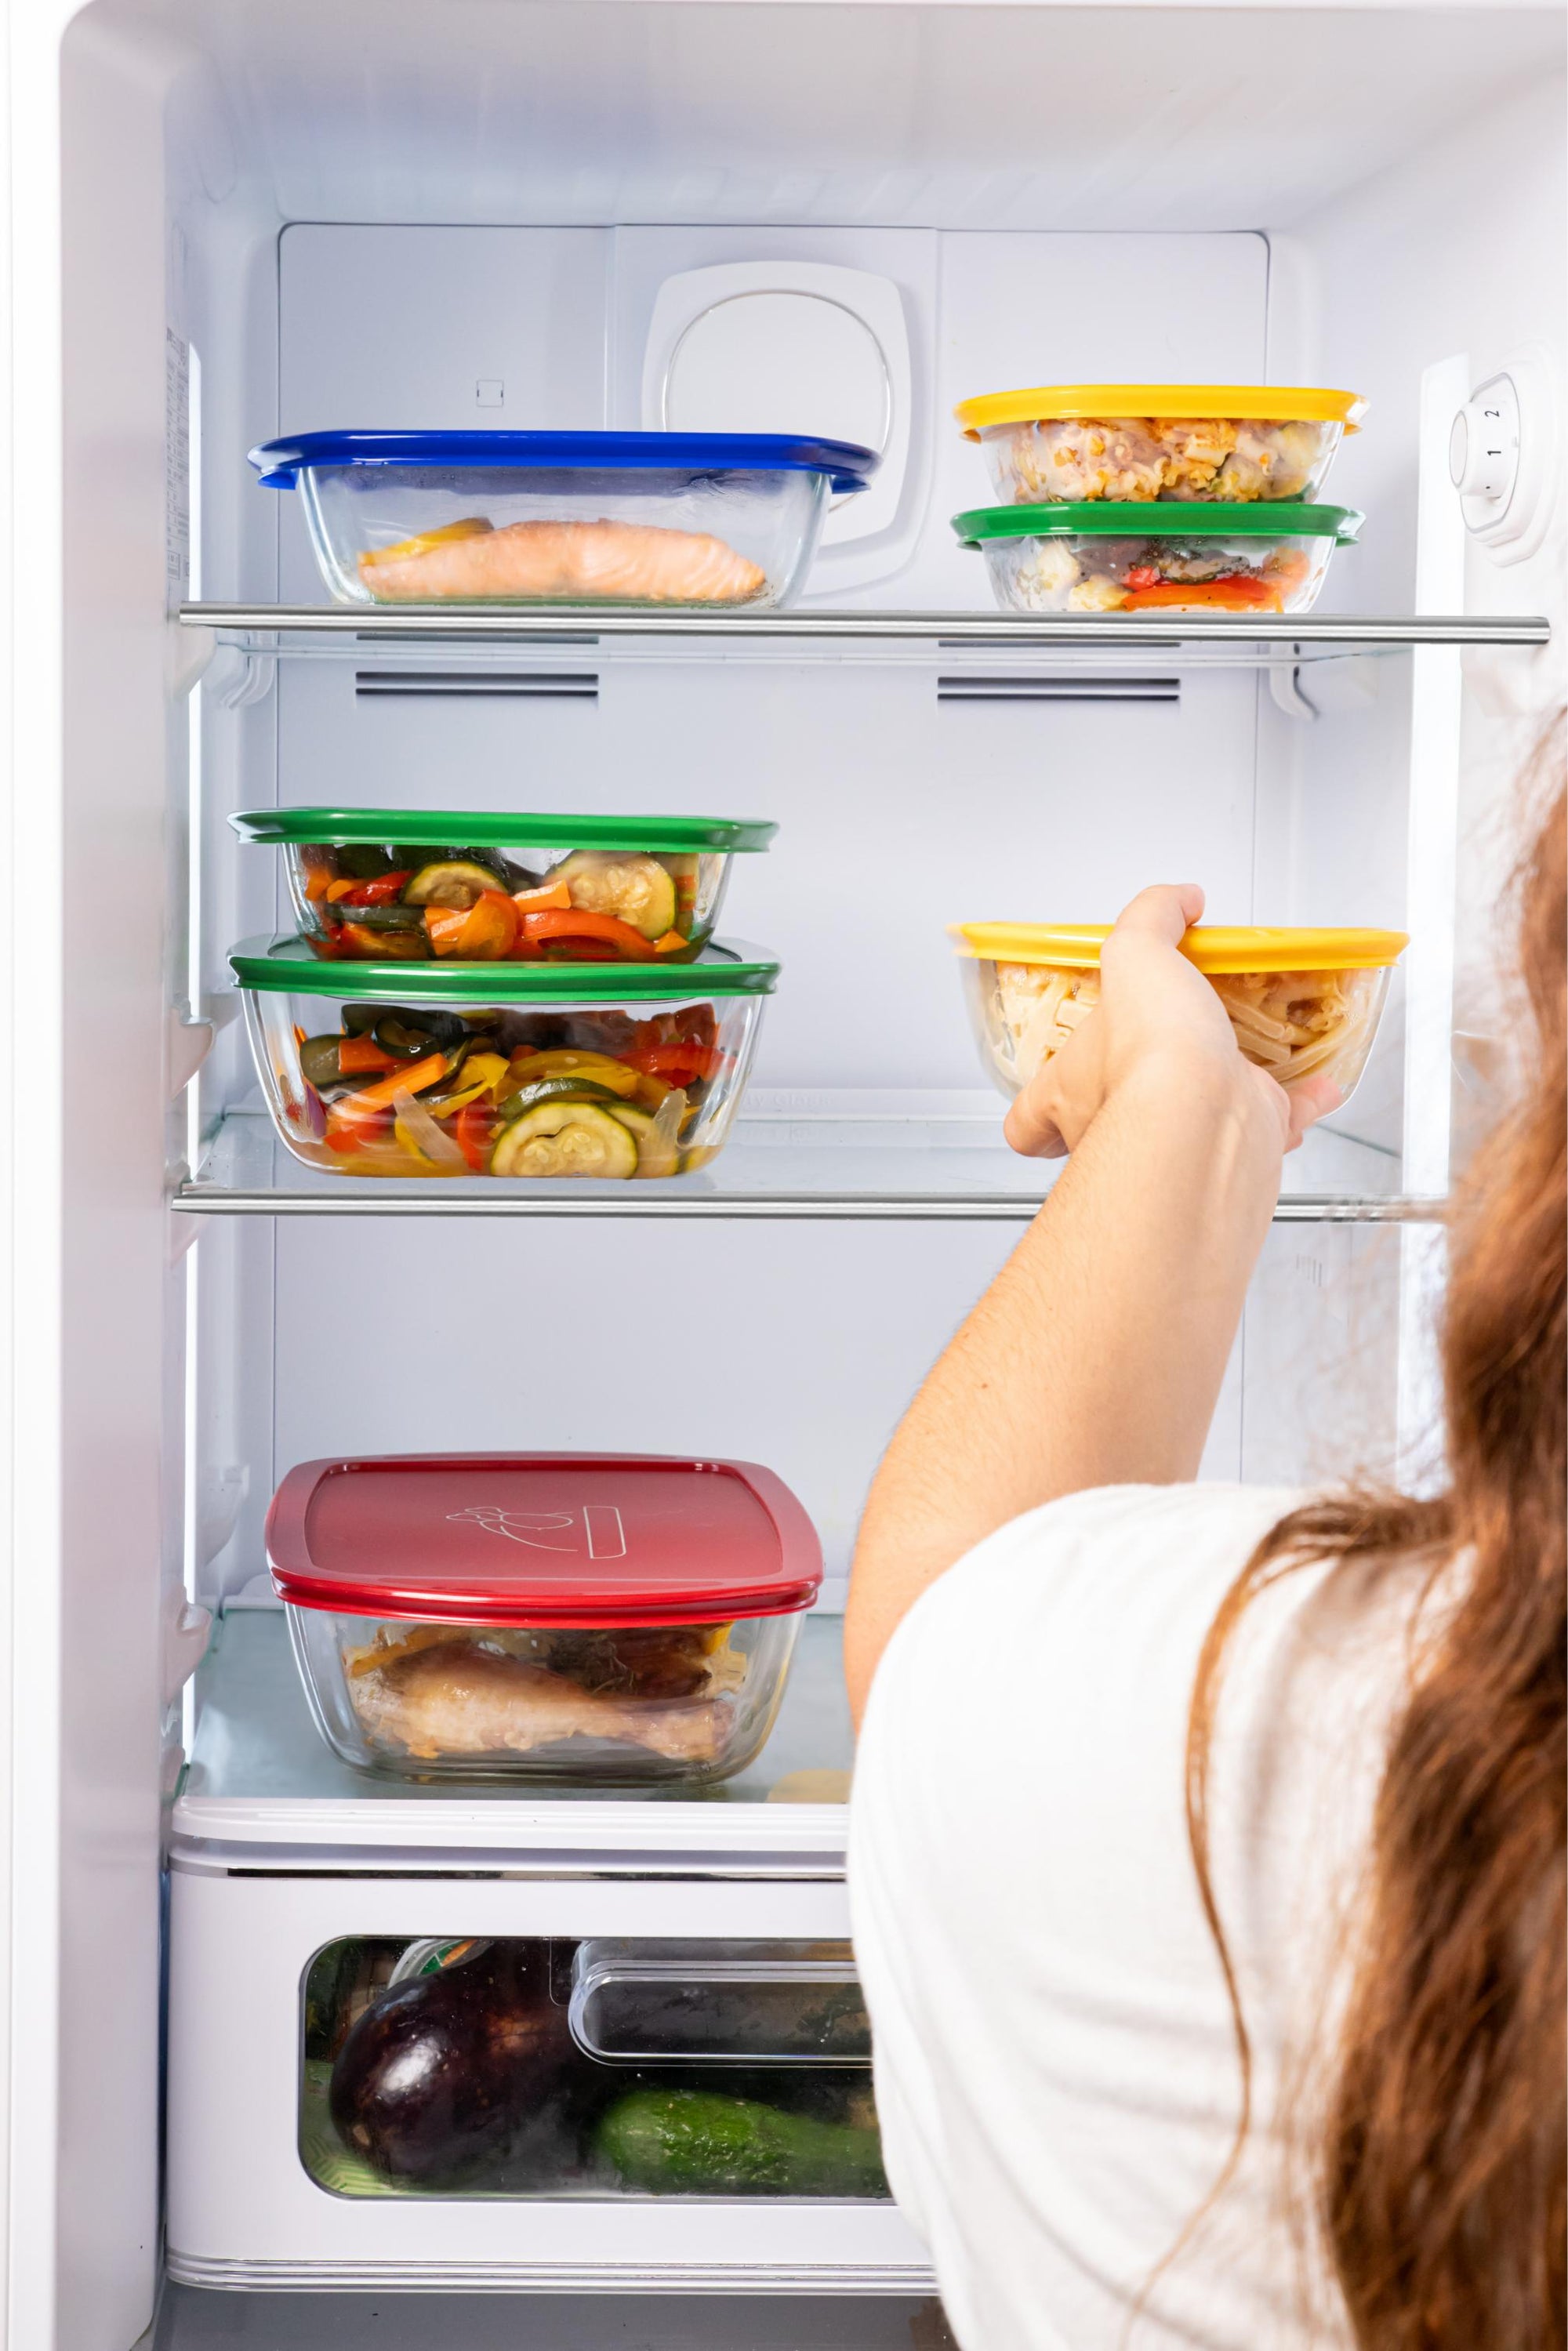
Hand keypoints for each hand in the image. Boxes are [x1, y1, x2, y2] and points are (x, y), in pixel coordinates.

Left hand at [1002, 883, 1341, 1160]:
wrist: (1205, 1120)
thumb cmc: (1148, 1051)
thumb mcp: (1132, 951)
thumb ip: (1151, 917)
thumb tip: (1179, 898)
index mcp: (1075, 1091)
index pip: (1031, 1121)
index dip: (1038, 1119)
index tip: (1054, 1103)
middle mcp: (1123, 1124)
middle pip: (1125, 1114)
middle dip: (1155, 1084)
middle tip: (1178, 1047)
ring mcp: (1182, 1139)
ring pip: (1203, 1122)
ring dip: (1229, 1089)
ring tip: (1255, 1057)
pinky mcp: (1241, 1142)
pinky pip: (1271, 1122)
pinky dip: (1298, 1101)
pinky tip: (1316, 1082)